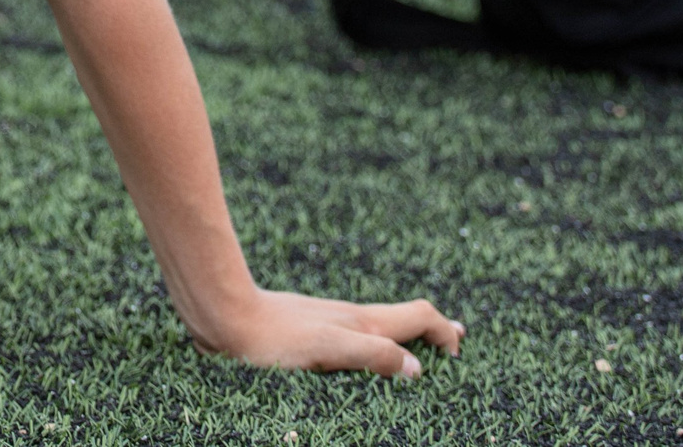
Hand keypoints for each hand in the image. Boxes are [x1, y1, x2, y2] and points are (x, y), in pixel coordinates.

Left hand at [193, 285, 463, 378]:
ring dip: (402, 337)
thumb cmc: (272, 338)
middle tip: (453, 342)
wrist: (223, 316)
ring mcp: (327, 323)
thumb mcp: (328, 350)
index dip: (444, 330)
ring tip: (416, 353)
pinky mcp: (306, 331)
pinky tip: (358, 355)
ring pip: (377, 326)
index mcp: (361, 322)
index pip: (417, 316)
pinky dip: (372, 344)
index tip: (459, 351)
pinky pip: (353, 336)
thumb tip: (418, 367)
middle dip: (430, 330)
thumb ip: (373, 355)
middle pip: (400, 319)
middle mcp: (349, 318)